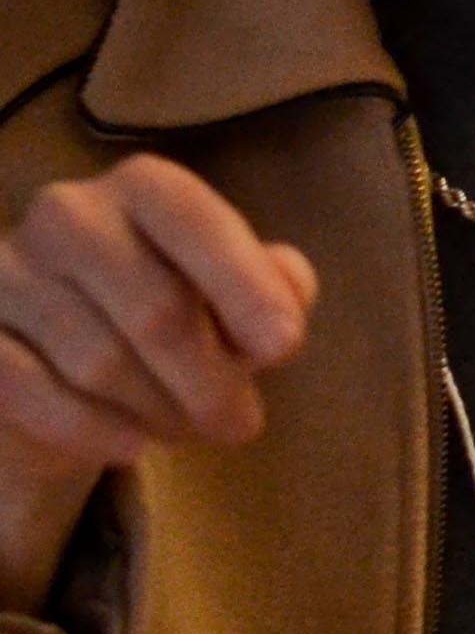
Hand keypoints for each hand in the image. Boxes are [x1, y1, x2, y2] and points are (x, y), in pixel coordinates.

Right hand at [0, 156, 317, 614]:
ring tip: (186, 429)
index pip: (198, 223)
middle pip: (156, 309)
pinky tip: (130, 446)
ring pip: (99, 362)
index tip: (284, 348)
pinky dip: (91, 429)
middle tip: (241, 425)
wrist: (59, 363)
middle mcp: (68, 213)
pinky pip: (32, 392)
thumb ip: (274, 287)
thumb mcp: (231, 295)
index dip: (246, 288)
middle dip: (210, 380)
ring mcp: (6, 272)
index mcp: (144, 187)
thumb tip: (286, 301)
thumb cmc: (169, 313)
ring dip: (157, 411)